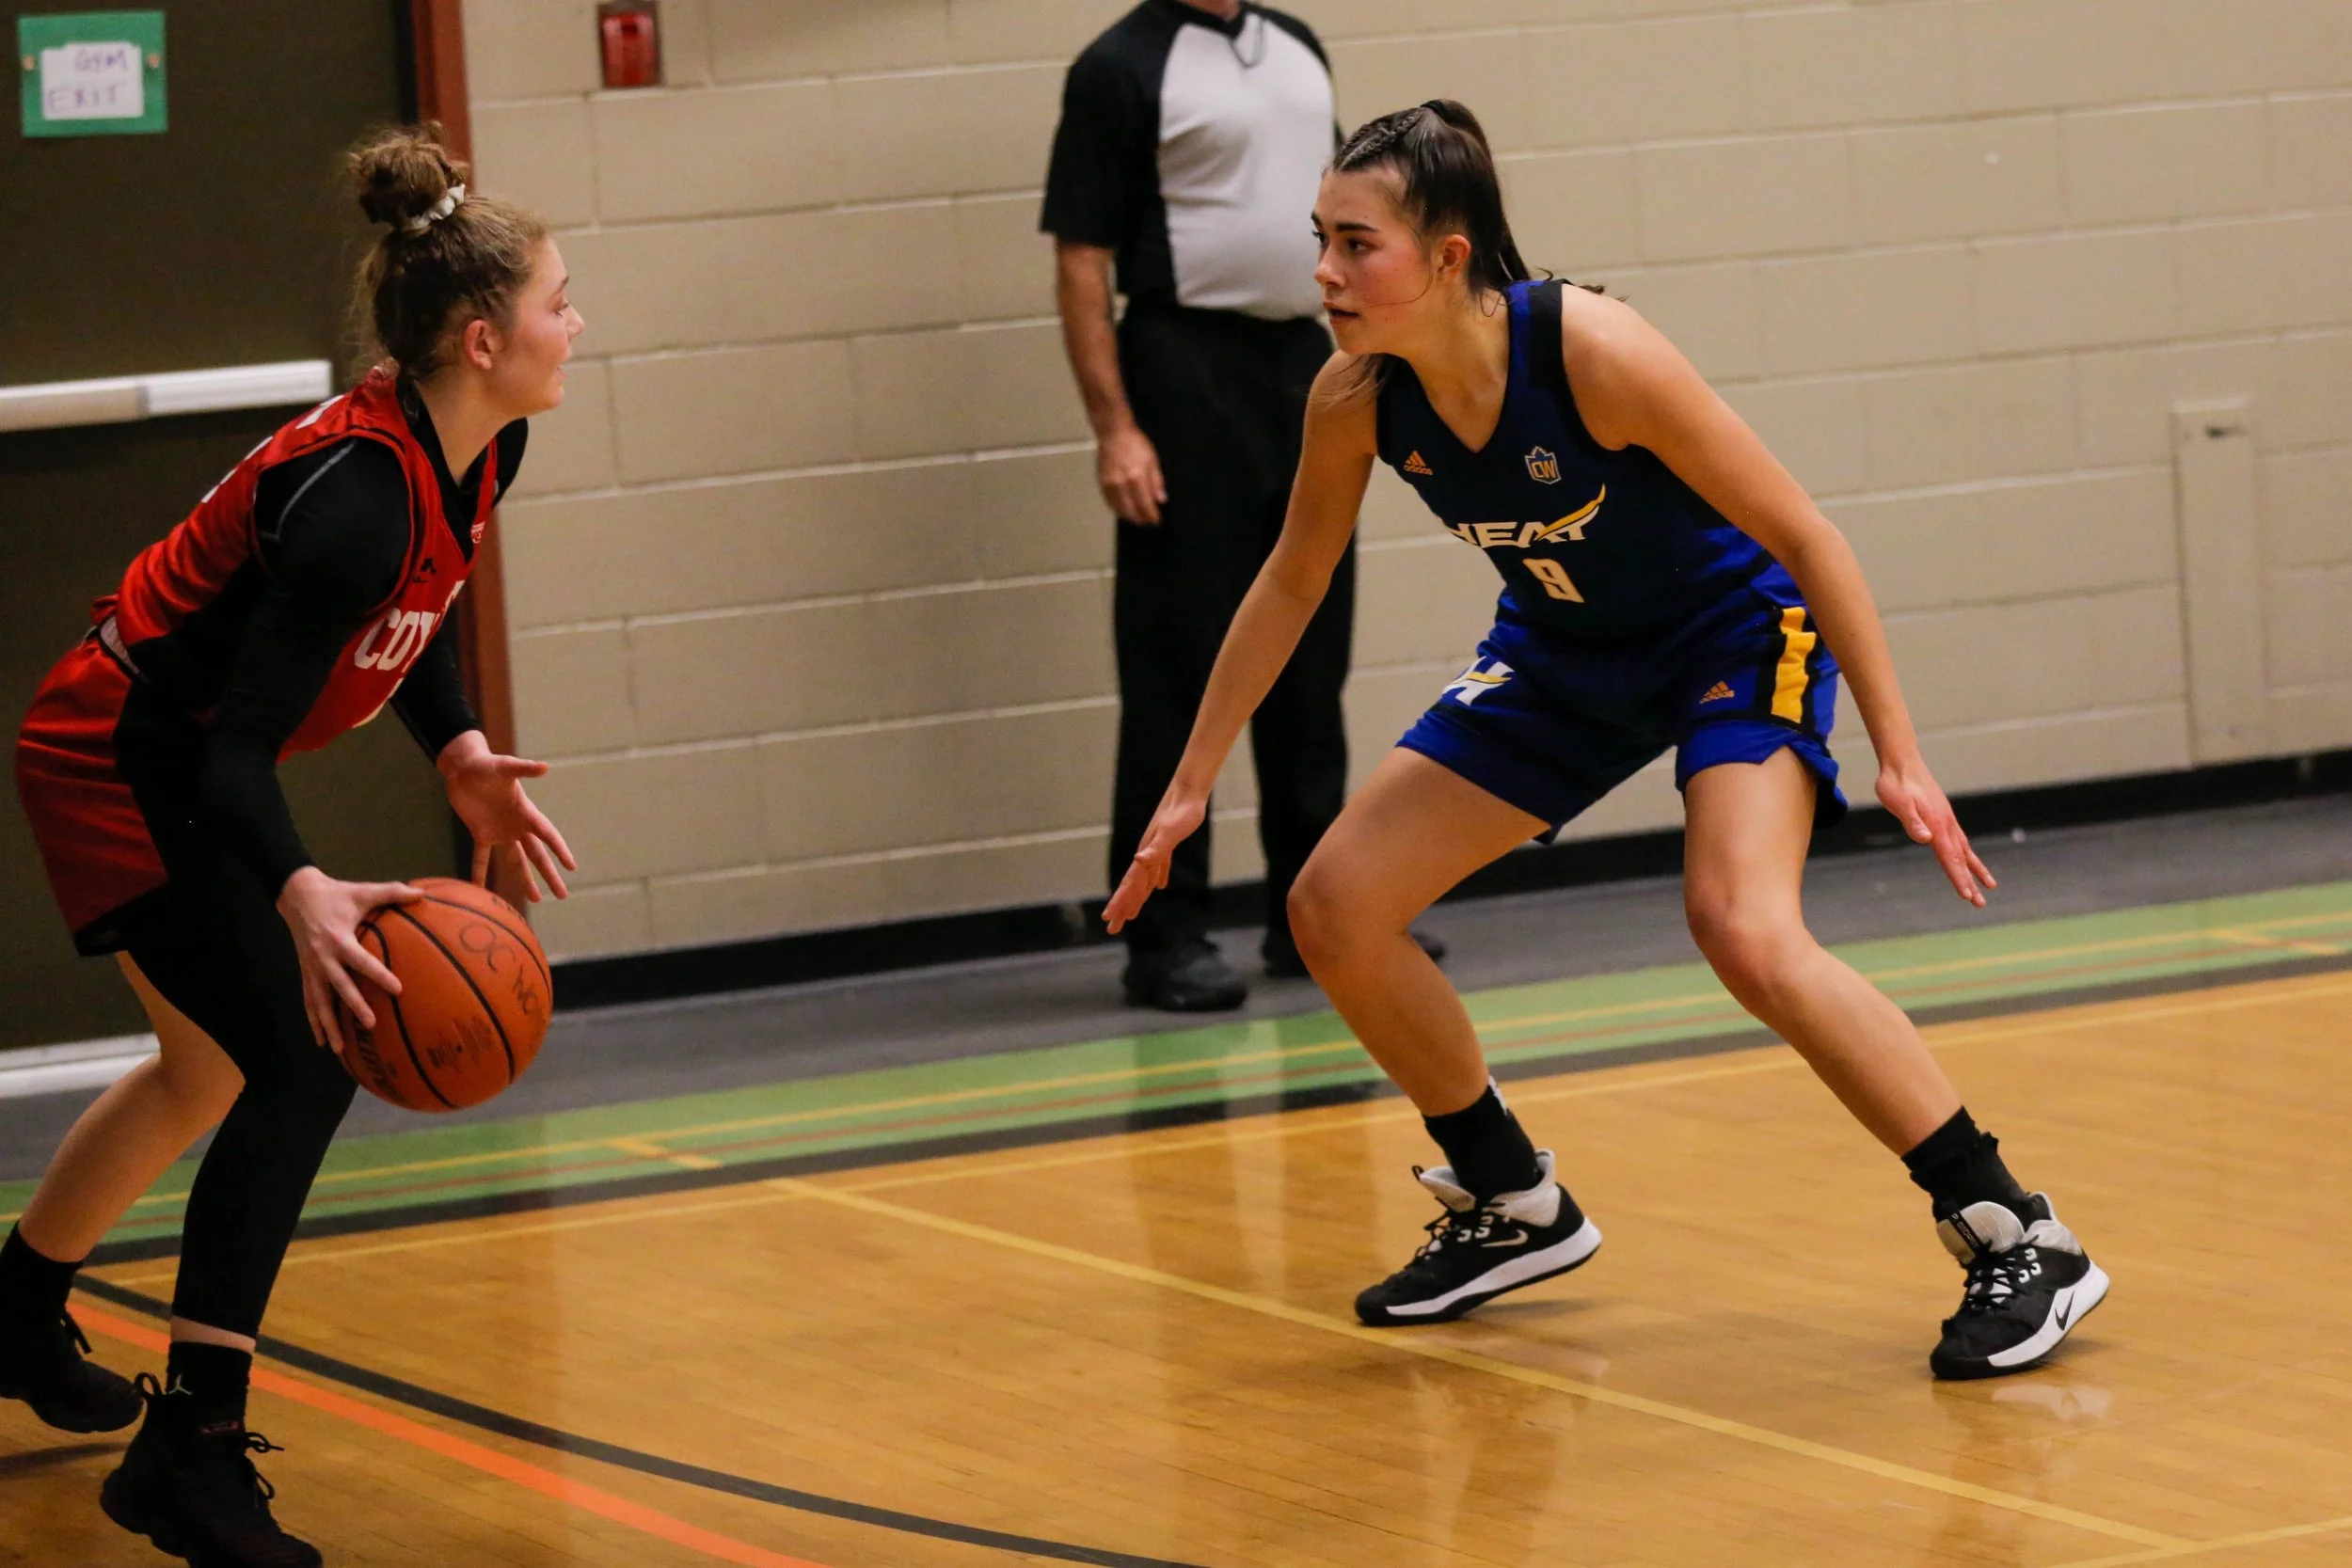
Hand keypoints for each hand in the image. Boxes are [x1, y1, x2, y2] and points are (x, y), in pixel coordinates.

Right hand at [277, 867, 421, 1053]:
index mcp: (339, 938)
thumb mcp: (363, 891)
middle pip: (339, 986)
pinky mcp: (305, 973)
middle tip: (371, 1023)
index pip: (361, 961)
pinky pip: (309, 1001)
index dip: (378, 974)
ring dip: (328, 1025)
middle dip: (354, 1005)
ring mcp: (311, 968)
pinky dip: (314, 1021)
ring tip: (339, 1049)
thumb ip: (393, 892)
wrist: (297, 895)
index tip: (397, 989)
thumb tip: (423, 894)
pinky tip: (321, 1041)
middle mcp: (323, 957)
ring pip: (319, 1001)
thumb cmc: (336, 894)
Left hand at [439, 731, 575, 901]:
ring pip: (517, 861)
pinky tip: (480, 889)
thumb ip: (523, 769)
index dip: (559, 850)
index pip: (547, 835)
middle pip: (537, 855)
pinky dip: (480, 873)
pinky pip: (482, 858)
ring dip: (525, 880)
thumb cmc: (486, 764)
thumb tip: (544, 767)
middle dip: (550, 875)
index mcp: (526, 812)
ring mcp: (501, 831)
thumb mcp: (504, 766)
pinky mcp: (482, 833)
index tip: (572, 867)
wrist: (464, 767)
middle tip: (562, 895)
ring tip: (537, 899)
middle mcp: (517, 825)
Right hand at [1097, 423, 1167, 525]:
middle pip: (1132, 511)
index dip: (1152, 516)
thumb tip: (1161, 500)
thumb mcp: (1152, 460)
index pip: (1145, 505)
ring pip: (1119, 510)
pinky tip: (1124, 510)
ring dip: (1129, 516)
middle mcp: (1122, 484)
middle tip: (1148, 522)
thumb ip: (1157, 482)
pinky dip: (1118, 509)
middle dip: (1141, 519)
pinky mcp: (1102, 483)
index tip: (1156, 521)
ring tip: (1137, 518)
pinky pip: (1110, 503)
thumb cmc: (1135, 443)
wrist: (1113, 433)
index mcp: (1137, 477)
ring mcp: (1110, 485)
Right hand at [1104, 787, 1207, 932]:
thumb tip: (1138, 860)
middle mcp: (1146, 854)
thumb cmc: (1183, 812)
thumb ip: (1155, 849)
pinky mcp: (1167, 843)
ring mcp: (1156, 848)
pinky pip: (1158, 867)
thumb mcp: (1171, 833)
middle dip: (1122, 908)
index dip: (1119, 903)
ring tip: (1131, 914)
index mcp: (1146, 855)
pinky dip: (1156, 879)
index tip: (1109, 920)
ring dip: (1137, 897)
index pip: (1129, 885)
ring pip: (1143, 879)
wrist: (1189, 791)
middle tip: (1112, 928)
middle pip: (1132, 886)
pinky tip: (1159, 886)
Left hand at [1876, 757, 1994, 906]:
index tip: (1968, 896)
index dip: (1958, 878)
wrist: (1902, 762)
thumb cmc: (1895, 784)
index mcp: (1937, 825)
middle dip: (1970, 881)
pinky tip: (1967, 860)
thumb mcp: (1898, 802)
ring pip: (1964, 850)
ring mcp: (1947, 820)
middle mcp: (1946, 824)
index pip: (1949, 857)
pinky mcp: (1943, 816)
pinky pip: (1959, 840)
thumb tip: (1926, 839)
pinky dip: (1966, 854)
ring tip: (1990, 886)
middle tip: (1980, 904)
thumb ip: (1912, 821)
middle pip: (1961, 858)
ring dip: (1975, 869)